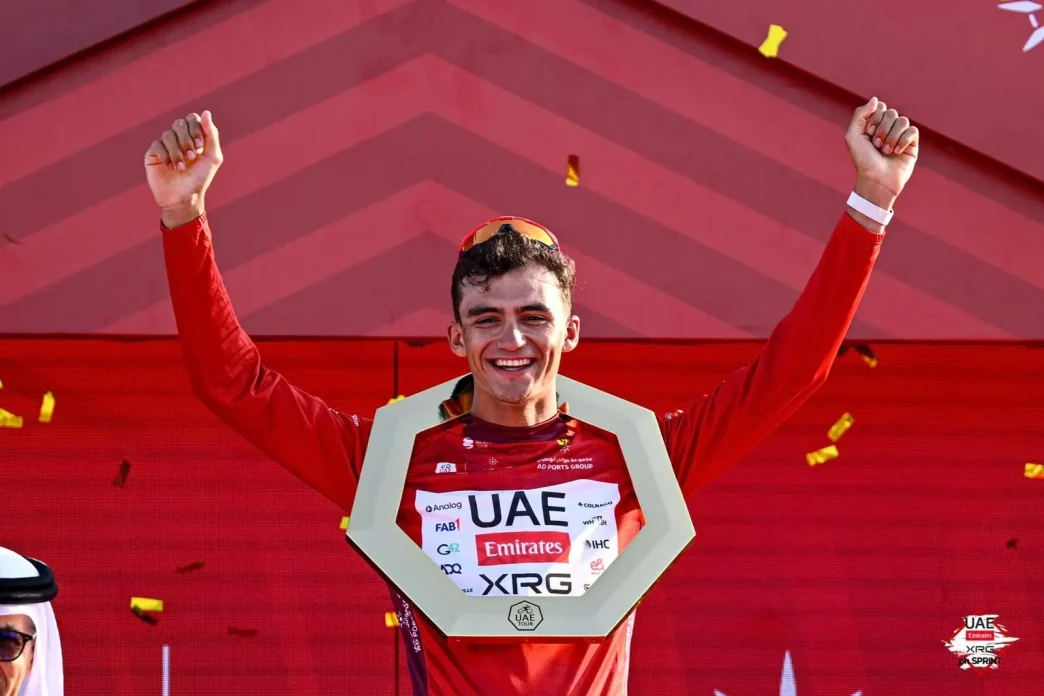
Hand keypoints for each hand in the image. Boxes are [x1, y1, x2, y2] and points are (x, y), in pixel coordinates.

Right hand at [144, 111, 223, 227]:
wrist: (184, 198)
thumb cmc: (200, 178)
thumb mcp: (212, 157)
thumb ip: (211, 135)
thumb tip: (206, 112)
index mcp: (194, 137)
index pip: (192, 119)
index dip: (196, 129)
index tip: (200, 146)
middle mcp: (179, 138)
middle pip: (179, 124)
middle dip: (187, 140)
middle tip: (192, 157)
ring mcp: (165, 145)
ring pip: (168, 135)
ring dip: (177, 152)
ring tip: (181, 167)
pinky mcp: (153, 153)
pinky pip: (157, 145)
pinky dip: (166, 156)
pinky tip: (170, 168)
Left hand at [844, 97, 918, 209]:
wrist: (876, 180)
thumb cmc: (863, 160)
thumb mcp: (853, 136)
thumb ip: (860, 115)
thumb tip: (876, 99)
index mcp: (874, 124)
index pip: (879, 107)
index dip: (874, 119)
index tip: (867, 134)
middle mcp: (888, 128)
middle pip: (891, 113)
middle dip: (882, 129)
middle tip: (876, 145)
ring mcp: (900, 135)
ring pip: (903, 120)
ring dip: (892, 136)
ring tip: (885, 151)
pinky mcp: (912, 144)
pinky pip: (913, 130)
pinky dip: (903, 140)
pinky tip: (897, 151)